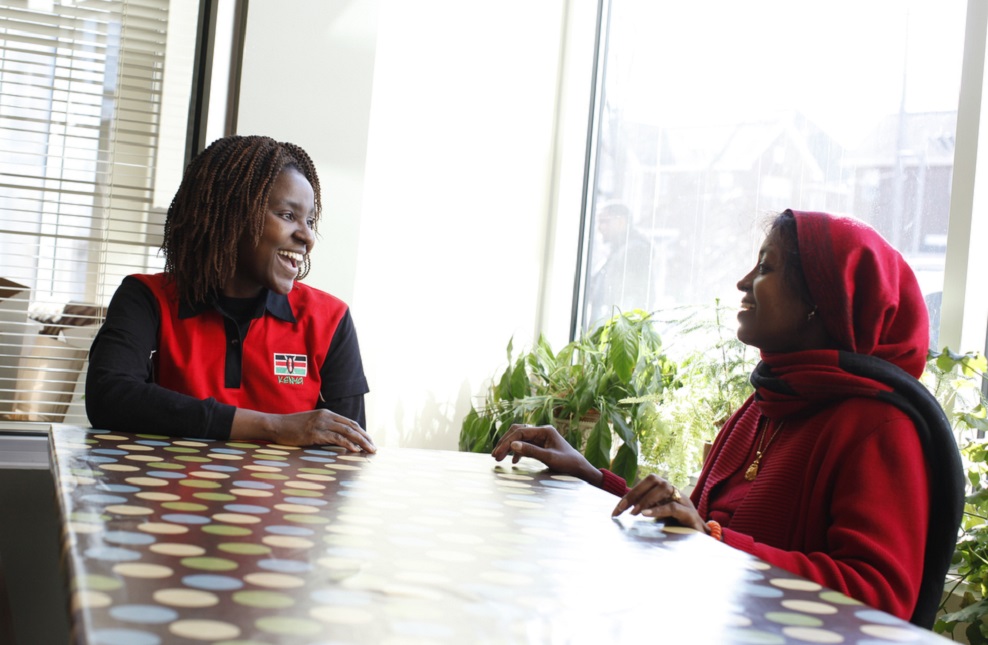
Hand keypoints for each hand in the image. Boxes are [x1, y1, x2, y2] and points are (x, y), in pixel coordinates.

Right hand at [233, 408, 375, 451]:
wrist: (276, 425)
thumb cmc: (292, 428)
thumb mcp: (311, 424)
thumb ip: (324, 429)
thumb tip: (337, 440)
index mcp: (327, 413)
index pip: (350, 422)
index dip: (361, 432)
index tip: (369, 441)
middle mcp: (326, 416)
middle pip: (352, 427)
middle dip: (365, 438)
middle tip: (374, 448)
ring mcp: (321, 424)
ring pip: (347, 432)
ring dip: (361, 442)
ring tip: (369, 450)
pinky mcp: (315, 433)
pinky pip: (336, 438)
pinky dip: (347, 444)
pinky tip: (355, 450)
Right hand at [491, 424, 601, 485]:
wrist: (580, 469)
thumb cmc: (567, 463)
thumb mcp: (549, 458)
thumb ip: (531, 451)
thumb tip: (512, 445)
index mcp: (545, 430)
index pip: (520, 433)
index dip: (507, 442)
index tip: (498, 454)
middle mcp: (542, 431)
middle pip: (518, 432)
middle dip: (505, 443)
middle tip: (495, 455)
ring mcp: (541, 438)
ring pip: (520, 438)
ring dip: (509, 447)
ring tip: (499, 458)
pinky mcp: (541, 445)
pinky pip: (525, 445)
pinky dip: (518, 452)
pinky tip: (513, 461)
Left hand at [612, 473, 704, 531]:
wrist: (703, 539)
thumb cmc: (679, 526)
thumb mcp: (660, 516)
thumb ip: (646, 509)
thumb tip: (623, 509)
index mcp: (667, 491)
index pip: (647, 482)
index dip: (630, 494)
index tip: (616, 510)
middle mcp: (675, 492)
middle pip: (655, 480)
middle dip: (636, 493)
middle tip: (622, 509)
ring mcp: (684, 501)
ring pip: (664, 488)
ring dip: (646, 499)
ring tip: (634, 513)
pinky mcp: (690, 515)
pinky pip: (673, 507)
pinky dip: (658, 510)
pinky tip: (646, 515)